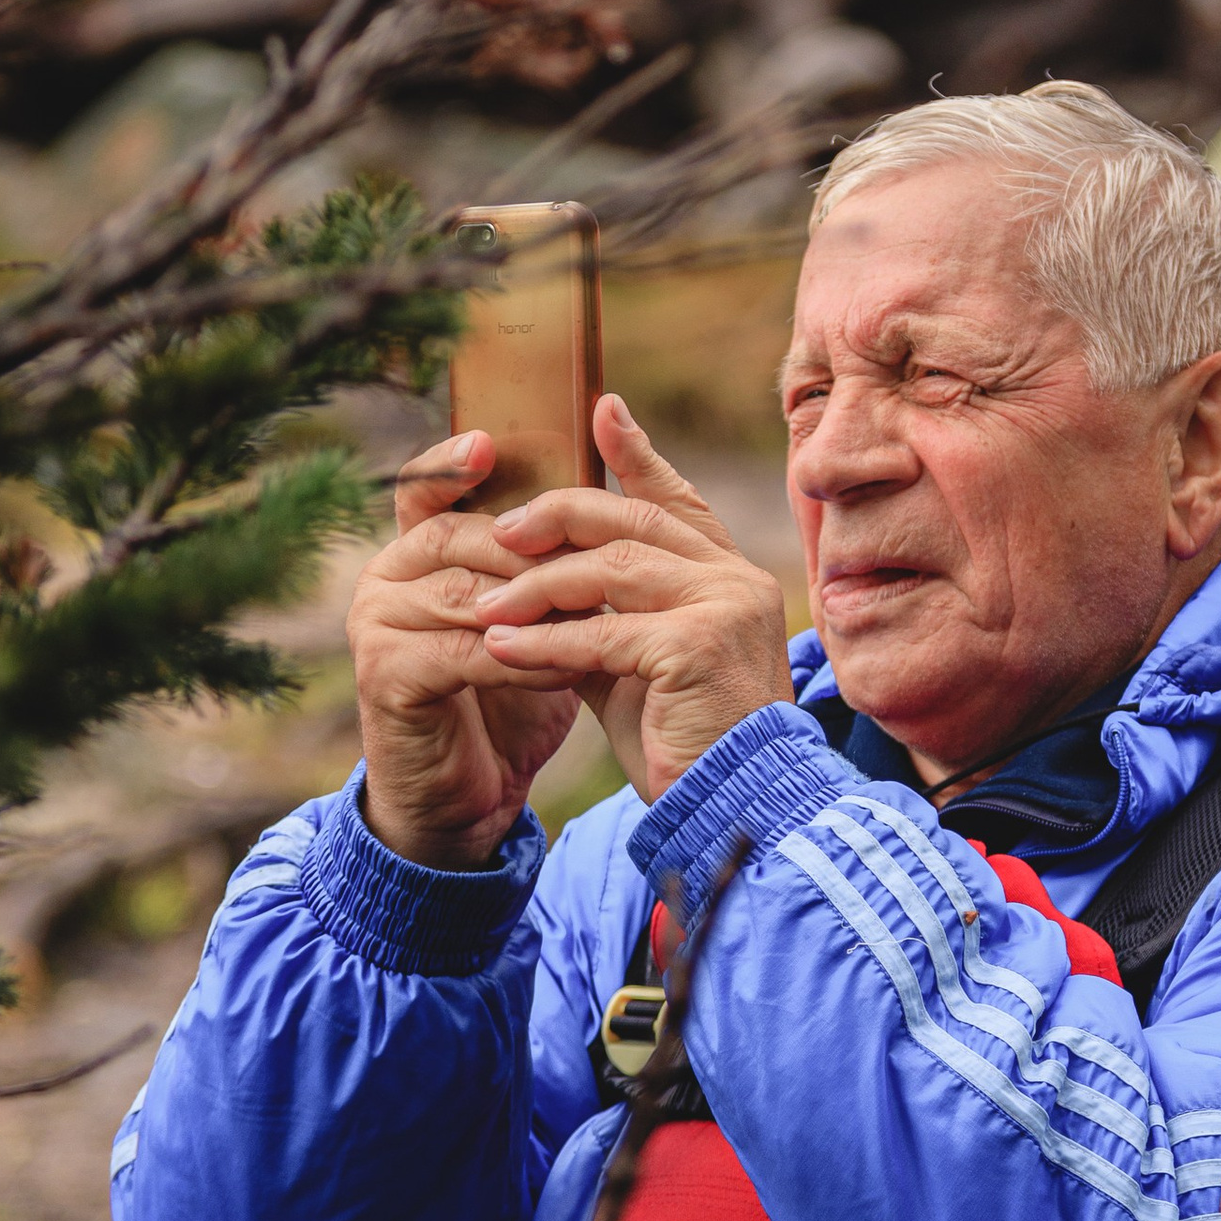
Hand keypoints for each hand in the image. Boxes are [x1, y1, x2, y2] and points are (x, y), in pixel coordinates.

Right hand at [349, 433, 586, 867]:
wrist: (466, 797)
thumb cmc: (509, 699)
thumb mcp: (534, 619)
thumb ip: (546, 563)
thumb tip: (605, 492)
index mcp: (414, 552)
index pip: (426, 488)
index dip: (454, 462)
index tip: (494, 442)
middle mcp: (383, 577)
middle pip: (463, 537)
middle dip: (537, 547)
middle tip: (607, 551)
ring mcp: (375, 625)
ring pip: (469, 595)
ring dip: (540, 605)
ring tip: (604, 613)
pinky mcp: (384, 675)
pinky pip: (464, 652)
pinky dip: (523, 658)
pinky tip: (571, 667)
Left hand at [471, 397, 793, 801]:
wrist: (733, 811)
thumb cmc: (687, 745)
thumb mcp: (638, 668)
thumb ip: (604, 617)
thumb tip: (536, 585)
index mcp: (730, 578)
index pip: (678, 501)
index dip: (637, 454)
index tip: (601, 409)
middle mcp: (736, 580)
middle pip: (634, 520)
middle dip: (558, 517)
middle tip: (500, 530)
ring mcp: (723, 608)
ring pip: (610, 568)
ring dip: (537, 587)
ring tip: (485, 604)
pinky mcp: (699, 647)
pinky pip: (602, 633)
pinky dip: (545, 643)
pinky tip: (501, 648)